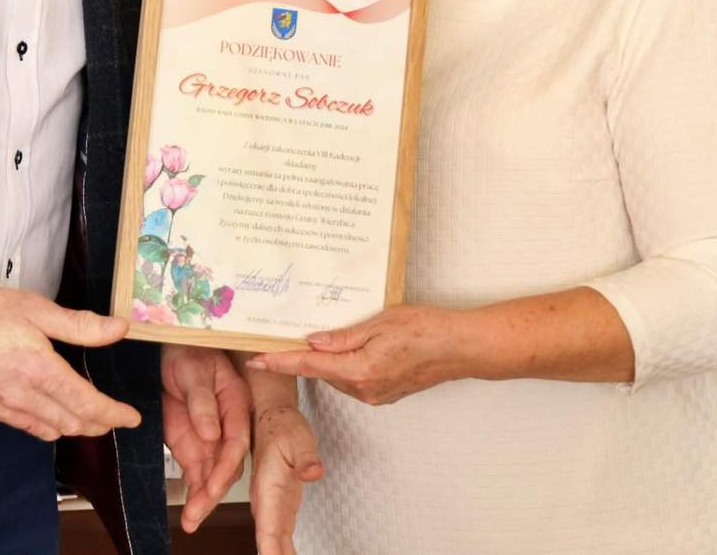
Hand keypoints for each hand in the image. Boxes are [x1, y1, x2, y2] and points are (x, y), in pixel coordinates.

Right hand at [0, 286, 140, 440]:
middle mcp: (24, 397)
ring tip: (92, 419)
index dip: (113, 414)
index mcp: (40, 371)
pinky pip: (28, 428)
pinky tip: (54, 418)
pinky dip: (49, 428)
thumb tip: (119, 329)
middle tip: (117, 417)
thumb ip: (81, 325)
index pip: (87, 404)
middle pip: (72, 424)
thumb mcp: (38, 310)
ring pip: (50, 431)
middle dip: (99, 424)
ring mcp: (5, 408)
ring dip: (75, 428)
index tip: (132, 417)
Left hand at [160, 345, 250, 532]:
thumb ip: (202, 401)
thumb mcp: (193, 371)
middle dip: (214, 490)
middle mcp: (227, 424)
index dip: (226, 464)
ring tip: (192, 519)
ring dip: (204, 497)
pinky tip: (190, 509)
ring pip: (212, 472)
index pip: (237, 440)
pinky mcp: (192, 443)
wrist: (167, 350)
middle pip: (227, 463)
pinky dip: (193, 489)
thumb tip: (211, 433)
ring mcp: (209, 436)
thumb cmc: (187, 352)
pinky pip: (196, 471)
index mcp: (236, 402)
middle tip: (199, 510)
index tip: (214, 484)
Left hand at [248, 305, 471, 405]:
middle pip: (322, 372)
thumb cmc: (426, 329)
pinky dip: (345, 366)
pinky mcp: (385, 394)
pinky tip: (351, 349)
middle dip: (303, 357)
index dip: (279, 362)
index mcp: (360, 370)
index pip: (309, 366)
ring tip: (323, 338)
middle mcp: (364, 388)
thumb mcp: (381, 323)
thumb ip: (343, 336)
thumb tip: (313, 343)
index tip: (256, 359)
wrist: (460, 348)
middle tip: (284, 336)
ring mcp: (375, 395)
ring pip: (338, 377)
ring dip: (327, 361)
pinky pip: (354, 380)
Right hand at [248, 402, 323, 554]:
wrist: (270, 419)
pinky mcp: (280, 509)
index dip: (272, 553)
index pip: (269, 530)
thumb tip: (314, 472)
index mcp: (268, 490)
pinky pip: (280, 539)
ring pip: (273, 545)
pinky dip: (285, 554)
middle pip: (270, 546)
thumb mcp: (298, 438)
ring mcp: (272, 508)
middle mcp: (266, 504)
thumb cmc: (282, 427)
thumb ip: (306, 457)